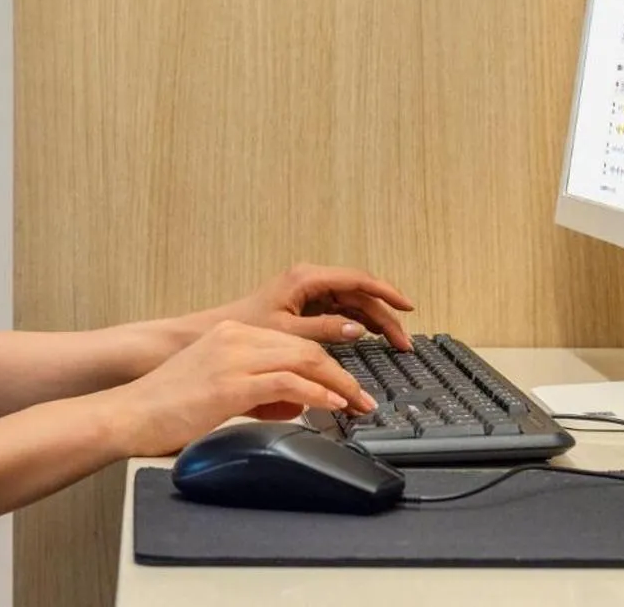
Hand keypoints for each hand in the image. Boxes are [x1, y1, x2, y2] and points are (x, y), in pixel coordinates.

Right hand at [98, 320, 378, 456]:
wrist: (127, 415)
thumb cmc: (165, 409)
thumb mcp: (217, 390)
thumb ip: (256, 392)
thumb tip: (293, 404)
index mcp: (231, 334)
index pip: (293, 343)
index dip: (328, 363)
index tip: (347, 384)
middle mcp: (235, 338)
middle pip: (306, 348)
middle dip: (342, 373)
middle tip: (363, 397)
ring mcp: (233, 358)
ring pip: (304, 361)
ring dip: (339, 385)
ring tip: (358, 404)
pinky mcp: (231, 383)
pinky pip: (288, 384)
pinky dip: (317, 395)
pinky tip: (332, 406)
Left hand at [212, 262, 415, 350]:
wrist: (215, 332)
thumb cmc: (245, 328)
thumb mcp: (287, 332)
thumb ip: (324, 329)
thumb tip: (358, 329)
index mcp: (306, 279)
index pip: (358, 280)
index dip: (386, 292)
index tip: (408, 307)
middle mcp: (311, 280)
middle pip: (360, 294)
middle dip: (385, 316)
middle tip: (404, 343)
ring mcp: (310, 292)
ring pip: (353, 303)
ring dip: (375, 322)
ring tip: (395, 344)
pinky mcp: (307, 304)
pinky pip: (341, 311)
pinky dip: (358, 324)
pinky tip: (372, 338)